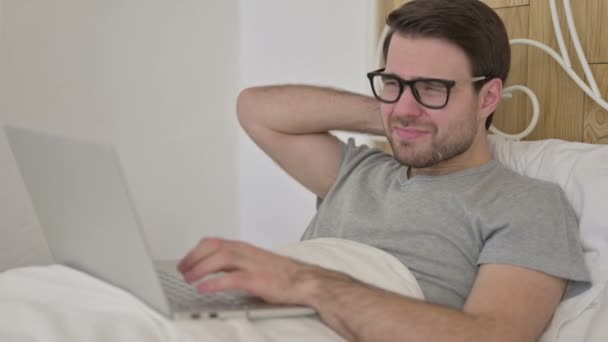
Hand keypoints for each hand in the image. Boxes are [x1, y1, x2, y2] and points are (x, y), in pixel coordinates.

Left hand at [177, 237, 318, 304]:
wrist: (303, 280)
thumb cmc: (280, 273)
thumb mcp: (254, 261)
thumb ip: (235, 262)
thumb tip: (214, 268)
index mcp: (243, 248)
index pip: (213, 242)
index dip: (195, 250)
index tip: (184, 261)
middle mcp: (245, 252)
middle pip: (213, 246)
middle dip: (193, 257)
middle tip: (182, 270)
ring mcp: (251, 265)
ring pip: (220, 259)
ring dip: (200, 268)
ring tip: (188, 279)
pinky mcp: (256, 280)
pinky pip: (231, 279)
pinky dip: (214, 283)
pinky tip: (203, 288)